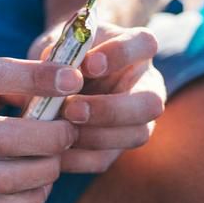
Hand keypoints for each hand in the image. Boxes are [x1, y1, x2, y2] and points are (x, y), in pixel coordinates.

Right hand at [0, 57, 82, 202]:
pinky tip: (42, 184)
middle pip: (3, 139)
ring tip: (58, 157)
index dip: (37, 77)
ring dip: (44, 171)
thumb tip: (63, 93)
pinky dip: (28, 201)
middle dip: (50, 137)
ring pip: (2, 180)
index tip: (72, 78)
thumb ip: (13, 81)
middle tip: (70, 129)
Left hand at [29, 22, 165, 173]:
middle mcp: (146, 84)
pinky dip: (78, 158)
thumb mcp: (59, 43)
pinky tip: (53, 151)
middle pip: (151, 102)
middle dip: (111, 109)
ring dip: (95, 137)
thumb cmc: (63, 53)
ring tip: (58, 130)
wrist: (57, 77)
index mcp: (137, 48)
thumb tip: (52, 68)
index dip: (121, 54)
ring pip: (136, 135)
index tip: (88, 64)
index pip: (145, 44)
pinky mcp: (116, 147)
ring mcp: (137, 119)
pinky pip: (105, 159)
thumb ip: (59, 50)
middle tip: (71, 108)